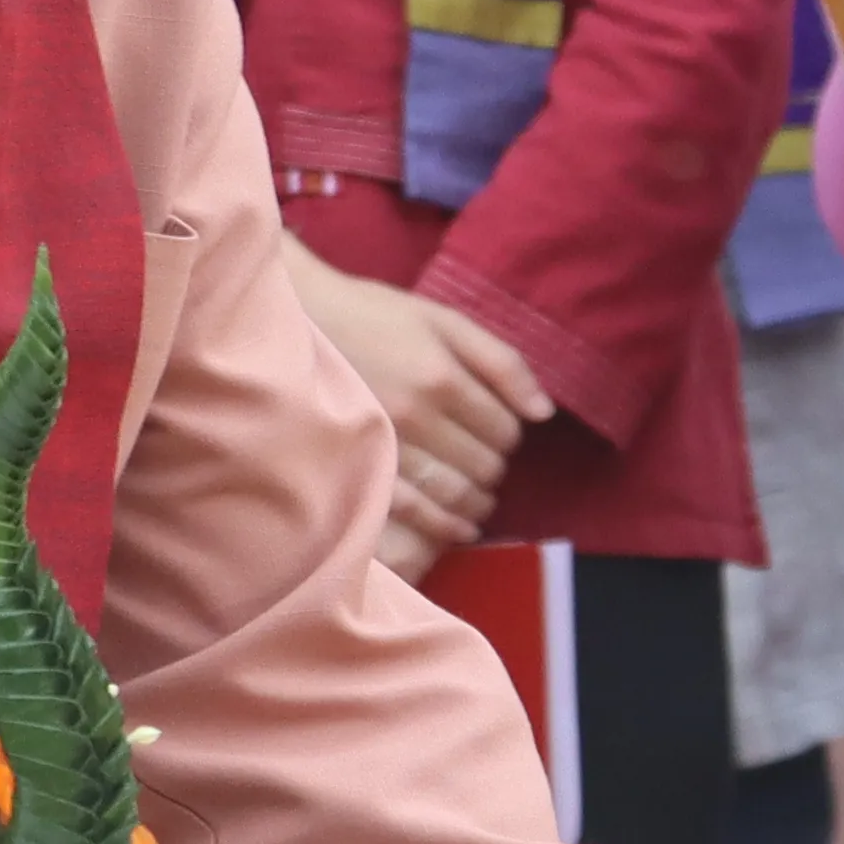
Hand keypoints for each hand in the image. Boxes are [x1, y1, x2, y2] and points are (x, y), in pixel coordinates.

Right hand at [288, 247, 547, 567]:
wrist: (299, 320)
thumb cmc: (374, 315)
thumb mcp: (443, 321)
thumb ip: (500, 362)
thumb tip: (544, 413)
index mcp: (442, 376)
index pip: (504, 430)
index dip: (510, 436)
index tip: (498, 431)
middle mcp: (417, 415)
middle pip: (483, 464)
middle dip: (494, 467)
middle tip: (485, 461)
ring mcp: (386, 445)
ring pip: (454, 492)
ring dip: (477, 501)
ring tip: (480, 498)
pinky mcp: (360, 464)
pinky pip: (412, 510)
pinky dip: (443, 525)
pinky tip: (459, 528)